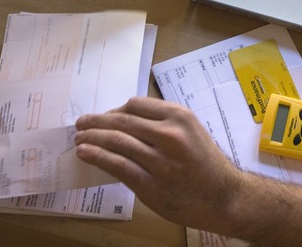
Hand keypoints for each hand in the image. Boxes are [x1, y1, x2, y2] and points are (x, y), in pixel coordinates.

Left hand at [75, 97, 242, 229]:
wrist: (222, 196)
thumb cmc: (205, 162)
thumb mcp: (191, 131)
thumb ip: (163, 123)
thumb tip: (125, 119)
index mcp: (180, 117)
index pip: (136, 105)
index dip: (115, 109)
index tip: (105, 116)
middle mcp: (170, 135)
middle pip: (122, 120)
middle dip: (96, 121)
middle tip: (81, 123)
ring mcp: (159, 161)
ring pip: (116, 141)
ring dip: (91, 138)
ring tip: (79, 138)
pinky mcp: (150, 184)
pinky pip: (117, 165)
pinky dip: (97, 156)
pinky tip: (84, 153)